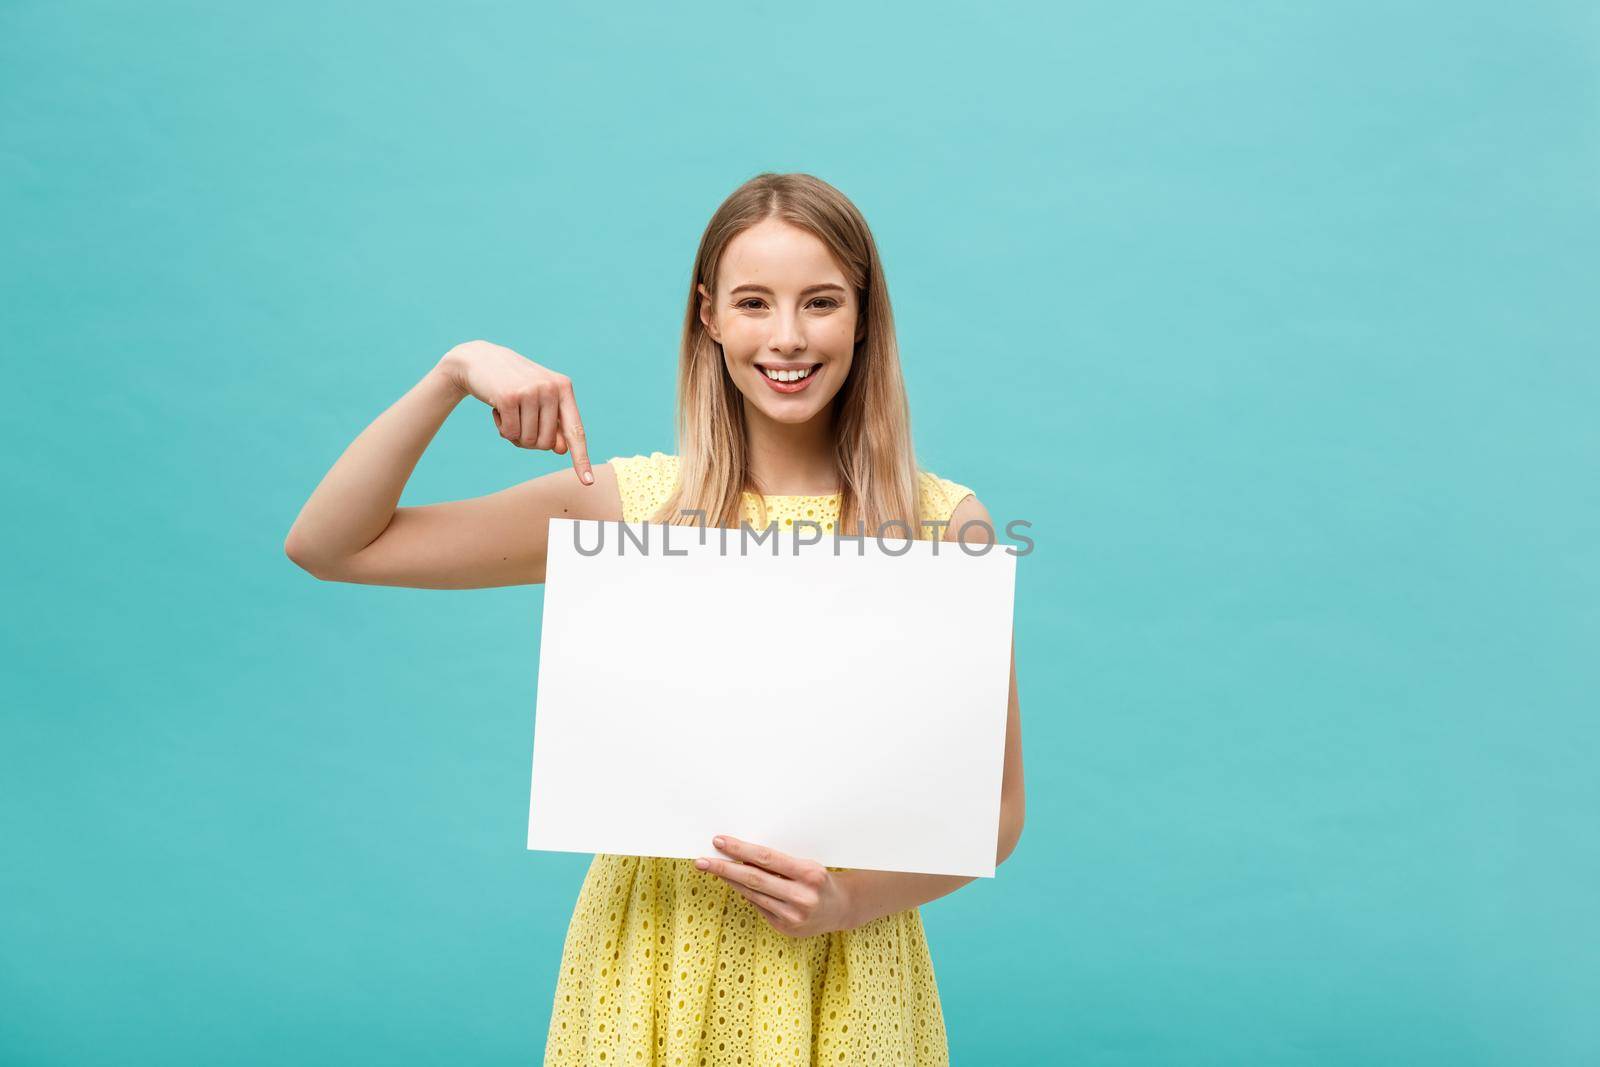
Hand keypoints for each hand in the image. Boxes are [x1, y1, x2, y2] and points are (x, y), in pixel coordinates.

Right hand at [437, 339, 592, 483]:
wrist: (479, 359)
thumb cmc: (514, 384)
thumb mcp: (538, 400)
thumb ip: (553, 423)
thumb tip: (561, 450)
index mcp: (564, 388)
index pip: (576, 430)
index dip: (581, 458)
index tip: (588, 482)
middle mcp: (551, 388)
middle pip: (547, 443)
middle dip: (531, 441)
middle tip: (520, 421)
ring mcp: (530, 391)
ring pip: (528, 440)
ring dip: (514, 434)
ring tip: (508, 412)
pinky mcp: (509, 397)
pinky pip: (510, 433)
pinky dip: (502, 429)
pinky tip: (497, 410)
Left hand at [694, 835, 852, 937]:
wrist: (841, 908)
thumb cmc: (819, 879)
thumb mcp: (805, 864)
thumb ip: (778, 863)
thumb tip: (741, 856)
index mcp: (808, 873)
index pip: (765, 858)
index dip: (740, 849)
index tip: (719, 841)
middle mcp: (801, 896)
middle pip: (753, 878)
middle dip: (724, 868)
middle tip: (701, 861)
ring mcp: (793, 916)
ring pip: (752, 894)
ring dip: (730, 881)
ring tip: (713, 868)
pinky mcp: (786, 928)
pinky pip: (759, 906)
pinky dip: (746, 894)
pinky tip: (736, 884)